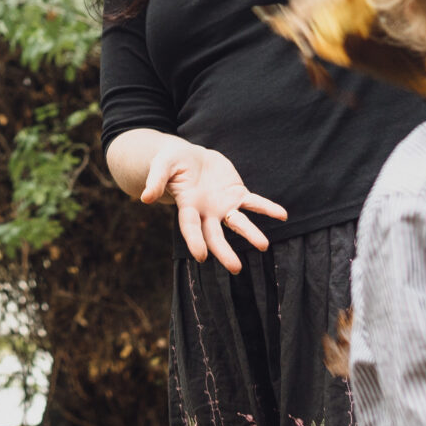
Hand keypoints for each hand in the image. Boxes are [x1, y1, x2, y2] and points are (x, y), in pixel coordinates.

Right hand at [141, 140, 289, 273]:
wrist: (189, 157)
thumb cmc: (171, 162)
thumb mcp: (162, 166)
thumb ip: (156, 181)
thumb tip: (144, 198)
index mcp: (187, 206)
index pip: (191, 228)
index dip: (195, 241)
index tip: (202, 257)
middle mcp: (206, 212)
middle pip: (215, 236)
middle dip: (225, 252)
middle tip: (236, 268)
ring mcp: (223, 205)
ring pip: (238, 223)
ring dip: (251, 234)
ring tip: (264, 246)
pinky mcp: (236, 194)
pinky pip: (253, 203)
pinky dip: (267, 208)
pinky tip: (282, 215)